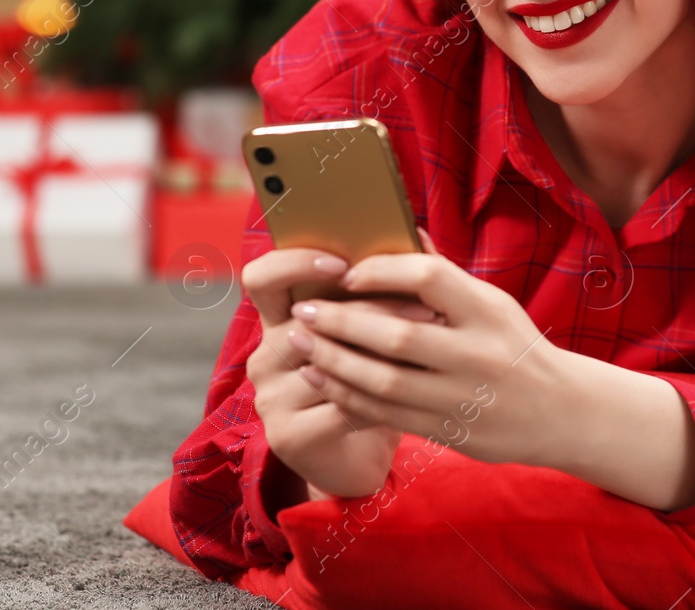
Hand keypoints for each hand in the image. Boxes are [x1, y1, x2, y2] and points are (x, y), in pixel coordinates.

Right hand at [242, 243, 442, 500]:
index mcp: (279, 319)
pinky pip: (340, 408)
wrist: (356, 459)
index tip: (341, 263)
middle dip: (372, 309)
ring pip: (327, 363)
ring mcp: (271, 397)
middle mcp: (266, 355)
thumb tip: (414, 234)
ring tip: (432, 346)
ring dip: (384, 353)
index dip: (294, 264)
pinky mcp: (287, 435)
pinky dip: (382, 398)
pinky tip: (417, 392)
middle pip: (308, 318)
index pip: (263, 277)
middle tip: (426, 307)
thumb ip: (384, 286)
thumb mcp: (372, 332)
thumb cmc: (372, 380)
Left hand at [287, 227, 572, 467]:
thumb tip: (404, 232)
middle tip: (304, 310)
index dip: (384, 272)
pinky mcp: (451, 430)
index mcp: (488, 311)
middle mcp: (478, 354)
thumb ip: (446, 276)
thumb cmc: (516, 346)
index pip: (430, 278)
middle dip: (342, 323)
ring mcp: (463, 397)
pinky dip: (349, 396)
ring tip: (301, 345)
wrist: (562, 413)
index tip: (347, 274)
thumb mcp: (494, 304)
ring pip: (384, 381)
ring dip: (334, 363)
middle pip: (397, 337)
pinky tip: (322, 380)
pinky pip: (388, 414)